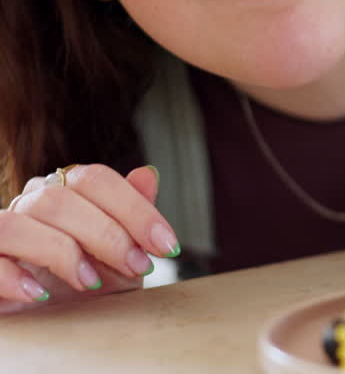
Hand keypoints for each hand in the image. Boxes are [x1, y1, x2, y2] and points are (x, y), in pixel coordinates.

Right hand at [0, 164, 177, 313]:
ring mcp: (2, 234)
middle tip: (138, 267)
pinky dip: (14, 275)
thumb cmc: (87, 290)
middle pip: (61, 197)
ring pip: (19, 219)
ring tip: (91, 282)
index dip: (135, 208)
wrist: (52, 330)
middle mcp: (29, 207)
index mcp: (65, 193)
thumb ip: (132, 217)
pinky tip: (41, 295)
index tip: (166, 245)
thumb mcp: (121, 260)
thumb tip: (147, 175)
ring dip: (62, 251)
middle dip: (108, 234)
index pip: (94, 178)